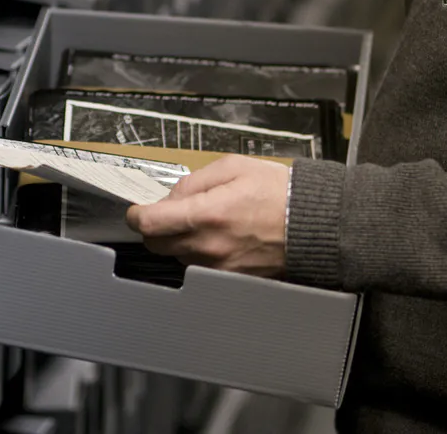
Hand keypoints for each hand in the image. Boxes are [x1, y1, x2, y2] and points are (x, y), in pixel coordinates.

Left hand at [126, 155, 289, 277]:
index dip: (136, 215)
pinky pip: (199, 267)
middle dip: (155, 228)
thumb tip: (172, 196)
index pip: (150, 223)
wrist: (310, 224)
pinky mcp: (228, 278)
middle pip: (156, 244)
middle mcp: (207, 245)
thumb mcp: (234, 167)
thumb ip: (195, 179)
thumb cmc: (276, 191)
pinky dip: (199, 252)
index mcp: (206, 214)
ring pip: (177, 256)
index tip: (136, 211)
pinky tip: (219, 236)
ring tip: (205, 221)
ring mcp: (217, 266)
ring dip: (179, 240)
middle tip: (169, 213)